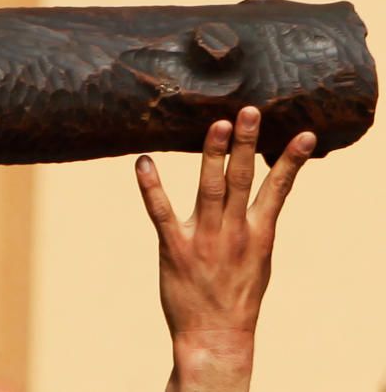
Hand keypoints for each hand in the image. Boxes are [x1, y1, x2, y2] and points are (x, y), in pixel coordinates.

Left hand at [135, 107, 315, 391]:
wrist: (217, 337)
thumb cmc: (236, 296)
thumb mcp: (259, 258)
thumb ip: (256, 223)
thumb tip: (262, 193)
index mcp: (259, 234)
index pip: (278, 189)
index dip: (291, 161)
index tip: (303, 133)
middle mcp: (234, 233)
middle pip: (242, 180)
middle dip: (246, 144)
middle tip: (249, 111)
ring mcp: (205, 240)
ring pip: (210, 189)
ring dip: (213, 155)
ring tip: (217, 125)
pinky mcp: (175, 250)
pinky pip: (161, 213)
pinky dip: (151, 187)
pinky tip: (144, 163)